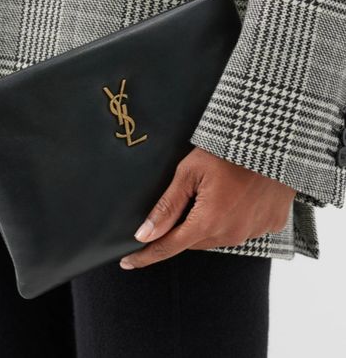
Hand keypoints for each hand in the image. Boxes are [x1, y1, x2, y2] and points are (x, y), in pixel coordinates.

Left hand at [120, 147, 295, 269]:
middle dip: (182, 228)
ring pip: (216, 237)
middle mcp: (232, 233)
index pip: (168, 247)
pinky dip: (230, 219)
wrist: (274, 141)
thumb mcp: (189, 173)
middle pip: (193, 240)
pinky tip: (233, 198)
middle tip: (186, 199)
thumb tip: (145, 234)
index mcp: (208, 221)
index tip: (129, 262)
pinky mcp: (269, 225)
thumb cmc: (227, 151)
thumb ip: (167, 206)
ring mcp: (253, 231)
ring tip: (213, 193)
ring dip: (207, 223)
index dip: (146, 256)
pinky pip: (239, 230)